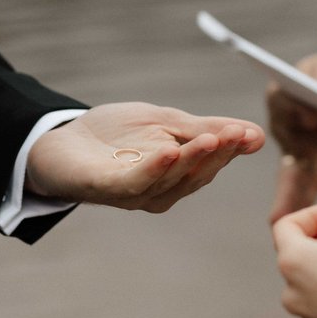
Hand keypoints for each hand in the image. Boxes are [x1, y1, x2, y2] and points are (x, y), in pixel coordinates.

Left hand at [25, 102, 264, 211]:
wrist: (60, 141)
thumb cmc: (116, 136)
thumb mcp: (167, 123)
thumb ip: (208, 129)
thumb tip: (256, 137)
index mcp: (177, 177)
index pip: (209, 164)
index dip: (229, 149)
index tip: (247, 133)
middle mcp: (159, 193)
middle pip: (193, 176)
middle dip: (215, 154)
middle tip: (232, 134)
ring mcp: (133, 194)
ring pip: (169, 180)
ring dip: (190, 160)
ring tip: (209, 138)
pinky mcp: (105, 189)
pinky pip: (134, 183)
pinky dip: (153, 169)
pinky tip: (168, 151)